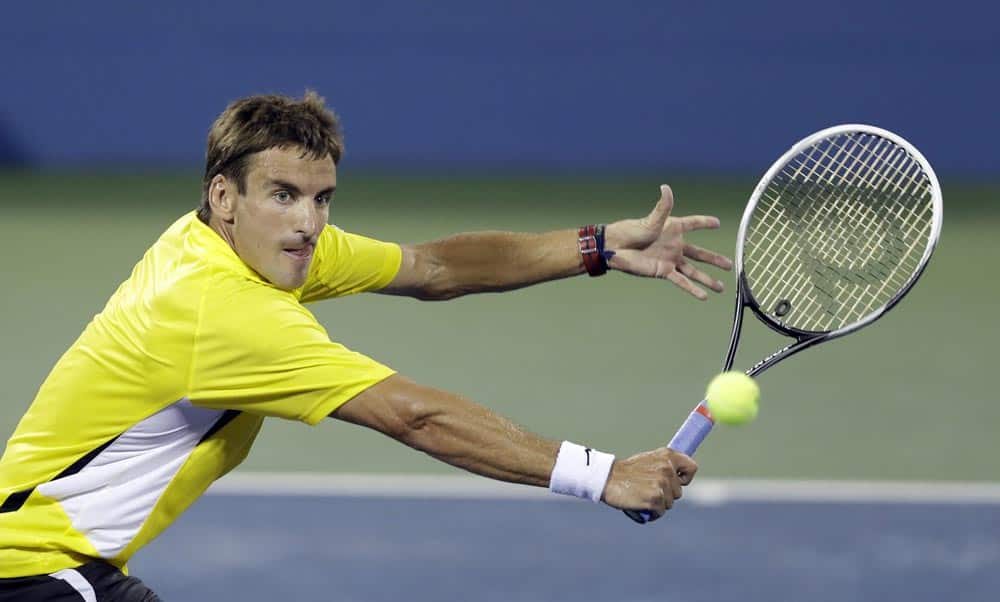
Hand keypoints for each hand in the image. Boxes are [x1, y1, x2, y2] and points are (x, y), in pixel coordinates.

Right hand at [601, 447, 696, 520]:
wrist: (607, 478)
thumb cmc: (627, 471)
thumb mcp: (648, 460)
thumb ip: (665, 465)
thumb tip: (679, 474)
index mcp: (667, 456)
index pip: (692, 468)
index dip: (684, 477)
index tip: (676, 481)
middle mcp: (667, 469)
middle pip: (678, 492)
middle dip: (665, 494)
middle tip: (647, 489)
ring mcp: (662, 484)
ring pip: (669, 503)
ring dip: (658, 504)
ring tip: (642, 496)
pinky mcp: (655, 499)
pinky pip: (660, 512)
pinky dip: (651, 512)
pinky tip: (640, 505)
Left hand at [605, 185, 733, 299]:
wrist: (616, 248)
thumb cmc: (632, 230)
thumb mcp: (652, 219)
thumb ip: (663, 206)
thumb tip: (666, 187)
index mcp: (673, 228)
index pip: (694, 223)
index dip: (705, 222)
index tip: (717, 223)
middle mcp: (674, 245)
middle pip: (700, 253)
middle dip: (714, 259)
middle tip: (730, 265)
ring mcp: (670, 259)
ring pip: (694, 271)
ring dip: (707, 279)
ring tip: (721, 287)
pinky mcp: (663, 271)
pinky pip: (681, 281)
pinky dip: (692, 289)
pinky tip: (703, 296)